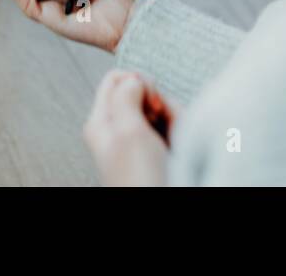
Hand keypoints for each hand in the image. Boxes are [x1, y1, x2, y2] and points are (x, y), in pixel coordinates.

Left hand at [83, 70, 172, 185]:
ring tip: (176, 144)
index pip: (116, 79)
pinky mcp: (157, 152)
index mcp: (102, 121)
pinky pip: (174, 129)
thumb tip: (132, 77)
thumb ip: (126, 96)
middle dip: (163, 104)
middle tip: (164, 122)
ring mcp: (139, 142)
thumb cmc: (140, 180)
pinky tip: (183, 149)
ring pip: (163, 111)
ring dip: (177, 120)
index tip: (150, 100)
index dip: (138, 81)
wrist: (160, 208)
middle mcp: (118, 129)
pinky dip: (182, 134)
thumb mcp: (128, 132)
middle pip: (144, 94)